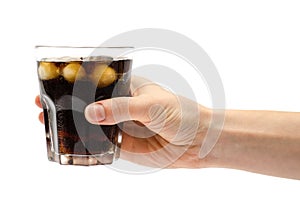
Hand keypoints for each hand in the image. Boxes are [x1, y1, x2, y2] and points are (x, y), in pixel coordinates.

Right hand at [36, 76, 210, 167]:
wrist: (197, 142)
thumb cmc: (182, 115)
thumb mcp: (151, 105)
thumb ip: (121, 108)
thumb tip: (91, 112)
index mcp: (127, 89)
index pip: (96, 83)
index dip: (75, 83)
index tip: (54, 82)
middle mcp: (120, 107)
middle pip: (88, 105)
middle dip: (66, 105)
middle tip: (42, 104)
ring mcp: (120, 127)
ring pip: (90, 126)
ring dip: (71, 125)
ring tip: (48, 122)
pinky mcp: (123, 147)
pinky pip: (100, 146)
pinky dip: (85, 145)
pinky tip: (69, 144)